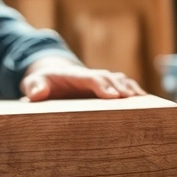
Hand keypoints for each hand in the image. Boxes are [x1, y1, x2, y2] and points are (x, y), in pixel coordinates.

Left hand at [20, 56, 145, 100]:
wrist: (50, 76)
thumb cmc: (41, 83)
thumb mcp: (32, 84)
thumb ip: (34, 88)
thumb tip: (37, 94)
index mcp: (75, 75)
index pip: (91, 78)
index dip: (103, 85)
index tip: (113, 96)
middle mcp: (90, 75)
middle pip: (109, 77)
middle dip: (121, 87)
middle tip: (132, 99)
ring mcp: (99, 80)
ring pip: (119, 80)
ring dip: (130, 88)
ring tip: (142, 99)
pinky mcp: (105, 86)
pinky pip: (122, 85)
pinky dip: (133, 90)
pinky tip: (144, 100)